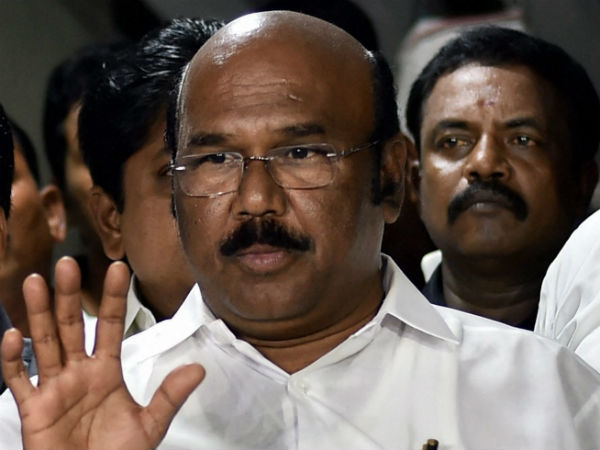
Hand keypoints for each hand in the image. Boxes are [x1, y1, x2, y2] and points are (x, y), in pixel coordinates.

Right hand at [1, 257, 204, 449]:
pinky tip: (14, 336)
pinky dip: (13, 360)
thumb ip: (169, 395)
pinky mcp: (34, 410)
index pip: (111, 326)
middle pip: (73, 326)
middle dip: (70, 296)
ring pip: (45, 343)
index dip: (114, 298)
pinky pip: (19, 381)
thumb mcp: (149, 425)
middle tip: (67, 263)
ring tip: (35, 282)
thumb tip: (199, 368)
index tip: (119, 268)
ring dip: (39, 313)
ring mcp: (55, 388)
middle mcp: (79, 373)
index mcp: (107, 371)